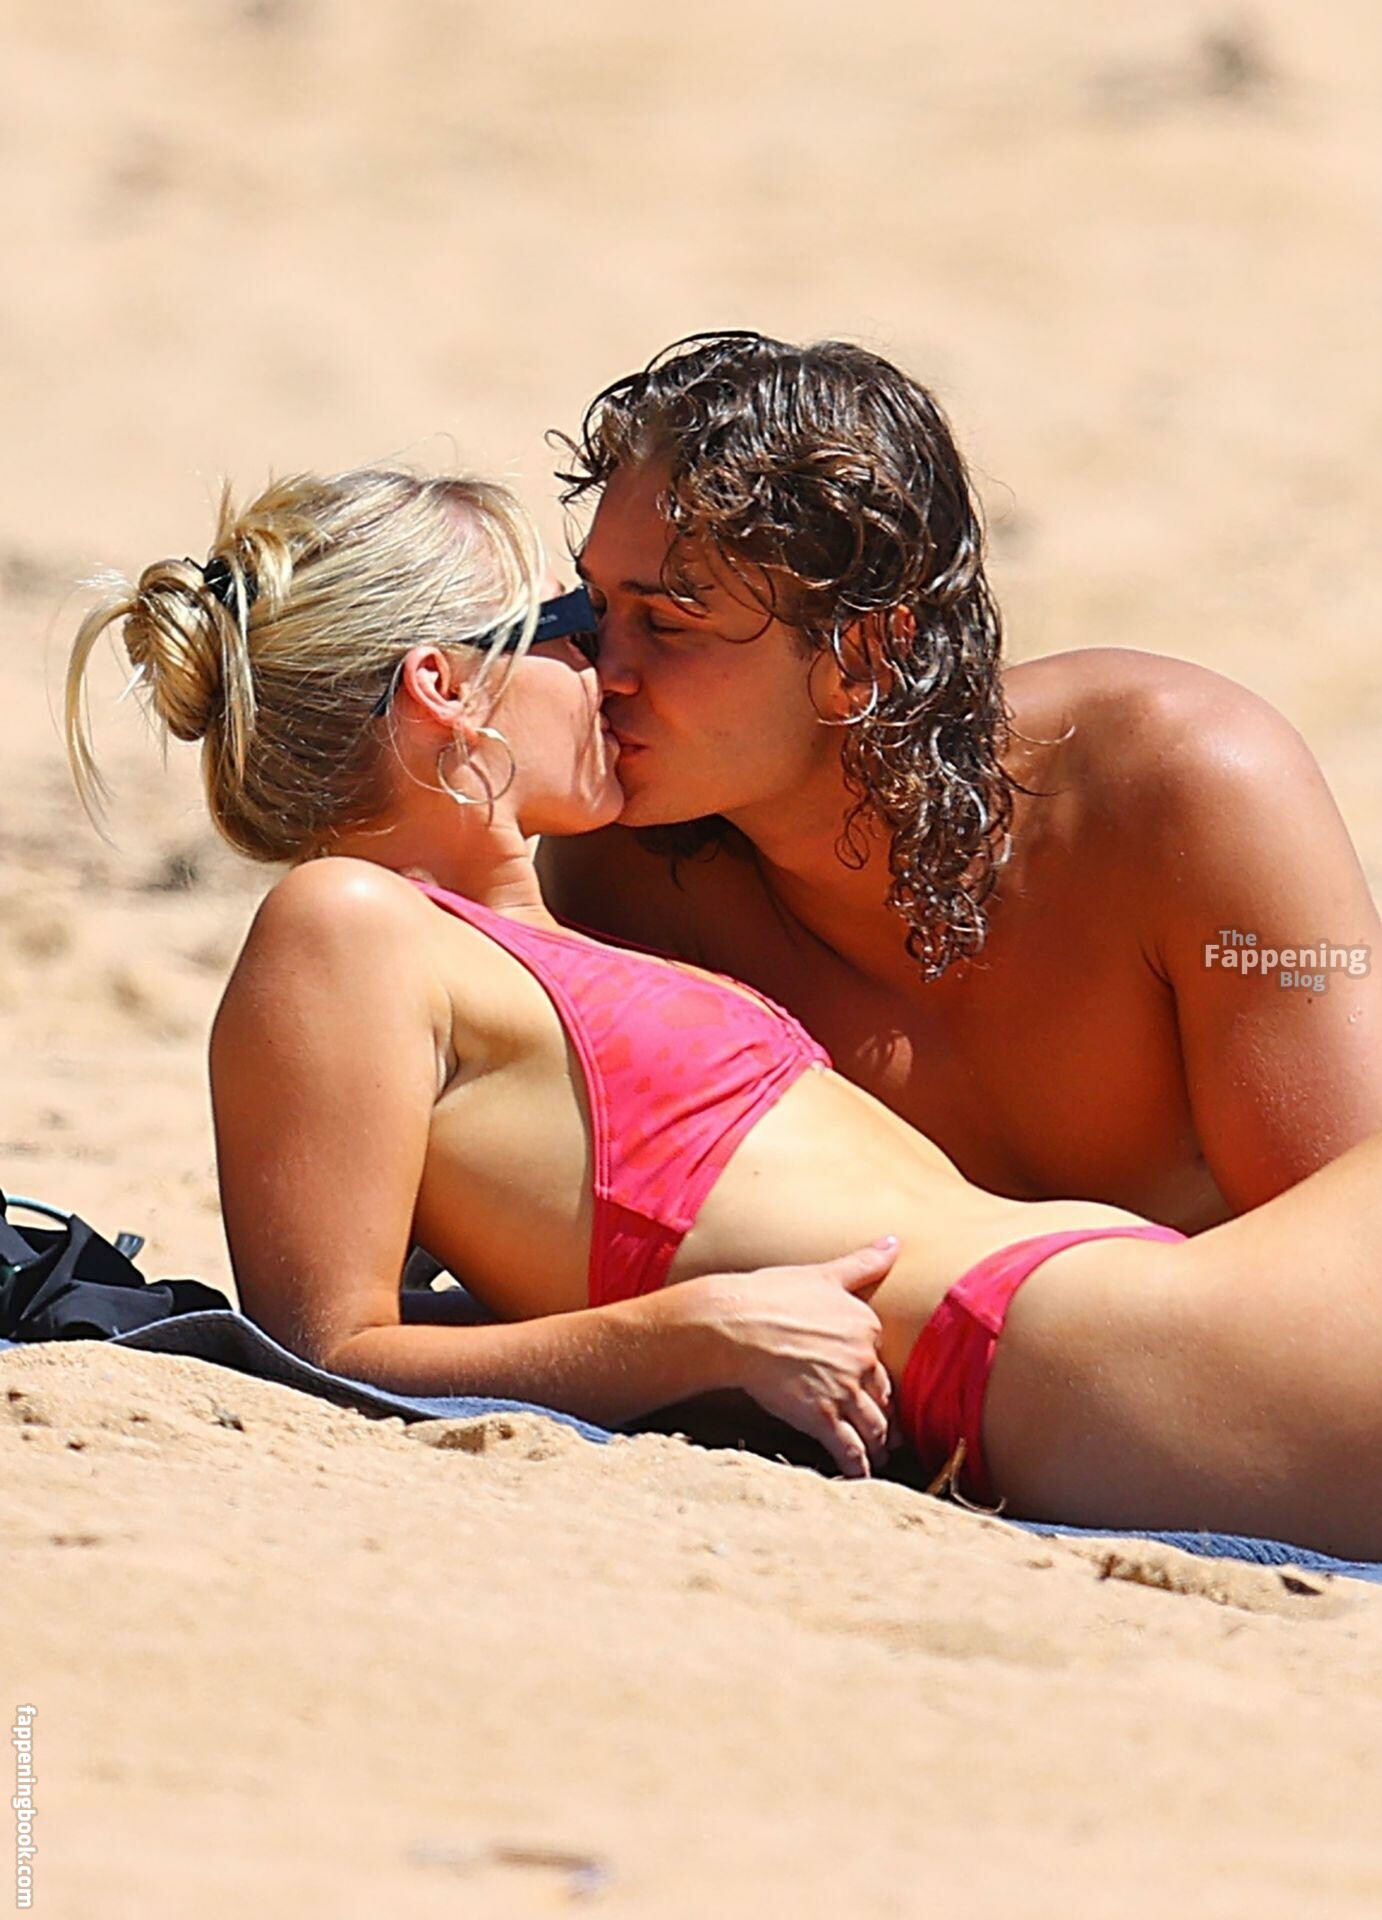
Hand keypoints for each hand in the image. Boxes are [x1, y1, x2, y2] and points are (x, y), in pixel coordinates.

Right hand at [703, 1240, 900, 1478]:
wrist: (733, 1322)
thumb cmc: (771, 1293)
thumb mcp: (822, 1274)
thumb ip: (863, 1262)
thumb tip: (895, 1240)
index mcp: (865, 1325)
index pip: (881, 1362)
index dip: (879, 1382)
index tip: (882, 1395)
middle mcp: (862, 1359)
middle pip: (882, 1398)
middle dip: (885, 1420)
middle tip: (889, 1437)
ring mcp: (843, 1390)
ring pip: (872, 1427)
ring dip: (877, 1446)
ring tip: (878, 1458)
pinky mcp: (821, 1416)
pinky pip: (848, 1450)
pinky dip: (857, 1467)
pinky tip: (859, 1477)